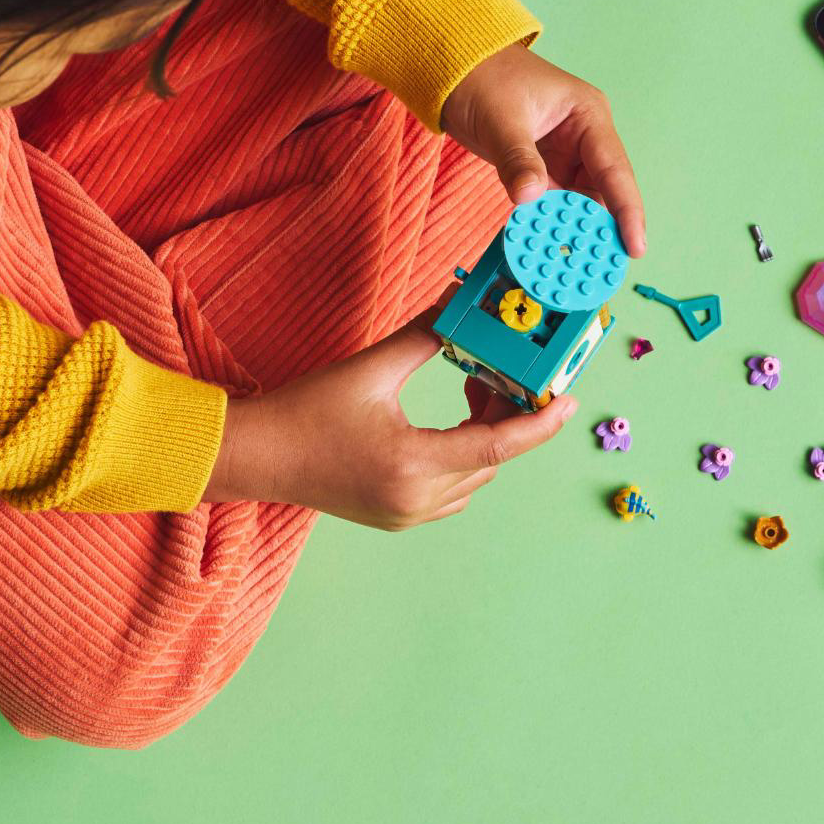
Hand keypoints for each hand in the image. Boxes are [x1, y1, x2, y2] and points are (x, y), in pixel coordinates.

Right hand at [203, 311, 576, 527]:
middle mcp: (415, 500)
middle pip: (490, 461)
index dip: (540, 423)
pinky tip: (450, 422)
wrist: (254, 457)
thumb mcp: (369, 370)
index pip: (497, 447)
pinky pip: (452, 492)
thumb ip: (423, 339)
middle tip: (505, 371)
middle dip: (506, 417)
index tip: (569, 400)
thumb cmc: (304, 412)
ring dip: (485, 438)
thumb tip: (459, 307)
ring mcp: (406, 515)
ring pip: (474, 478)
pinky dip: (463, 459)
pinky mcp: (396, 516)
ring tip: (474, 387)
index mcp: (412, 464)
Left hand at [442, 44, 646, 255]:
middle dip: (604, 229)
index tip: (634, 245)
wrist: (453, 68)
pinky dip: (553, 223)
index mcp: (587, 116)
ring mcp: (564, 154)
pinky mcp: (543, 168)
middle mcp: (584, 137)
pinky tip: (551, 247)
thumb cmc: (483, 77)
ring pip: (580, 200)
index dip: (627, 210)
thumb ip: (518, 160)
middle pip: (604, 191)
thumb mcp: (501, 119)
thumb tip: (530, 198)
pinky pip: (555, 202)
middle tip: (604, 268)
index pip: (614, 169)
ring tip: (579, 266)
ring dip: (577, 230)